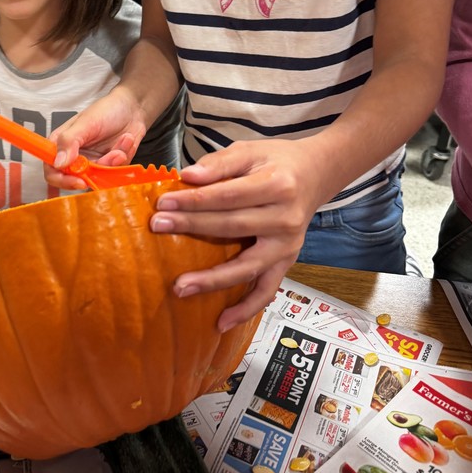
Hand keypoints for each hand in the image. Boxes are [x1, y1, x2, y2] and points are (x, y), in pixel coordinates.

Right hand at [47, 86, 148, 188]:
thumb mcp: (86, 122)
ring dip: (115, 160)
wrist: (132, 108)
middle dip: (99, 169)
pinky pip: (114, 173)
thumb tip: (58, 163)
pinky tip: (126, 141)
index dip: (62, 180)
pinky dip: (123, 157)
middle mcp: (75, 157)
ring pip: (99, 177)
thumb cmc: (106, 109)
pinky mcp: (108, 166)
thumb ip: (69, 141)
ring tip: (124, 139)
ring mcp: (92, 163)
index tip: (79, 180)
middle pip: (78, 180)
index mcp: (62, 145)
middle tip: (115, 154)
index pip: (52, 170)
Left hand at [147, 140, 324, 329]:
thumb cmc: (275, 162)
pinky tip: (221, 322)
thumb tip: (188, 176)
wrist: (314, 175)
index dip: (195, 200)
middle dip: (192, 227)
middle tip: (157, 227)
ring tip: (180, 287)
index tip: (163, 203)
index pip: (228, 196)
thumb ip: (219, 163)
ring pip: (247, 267)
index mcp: (277, 186)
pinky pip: (266, 291)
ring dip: (212, 280)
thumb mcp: (250, 150)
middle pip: (232, 227)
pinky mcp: (286, 262)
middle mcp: (286, 218)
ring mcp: (288, 246)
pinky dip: (246, 309)